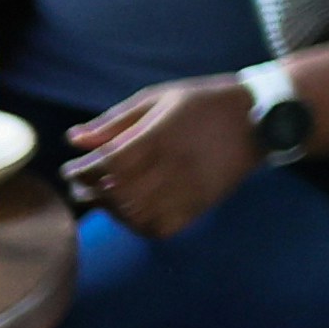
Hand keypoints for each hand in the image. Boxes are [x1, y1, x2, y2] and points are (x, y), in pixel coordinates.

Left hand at [65, 77, 260, 240]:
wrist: (256, 119)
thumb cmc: (202, 104)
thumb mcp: (158, 100)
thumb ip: (115, 122)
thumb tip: (74, 139)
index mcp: (159, 135)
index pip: (107, 163)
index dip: (82, 170)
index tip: (72, 169)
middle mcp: (172, 166)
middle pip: (116, 192)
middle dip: (90, 191)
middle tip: (82, 186)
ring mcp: (187, 188)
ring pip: (135, 214)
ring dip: (112, 210)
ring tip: (106, 197)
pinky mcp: (200, 204)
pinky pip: (160, 227)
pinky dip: (140, 225)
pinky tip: (134, 211)